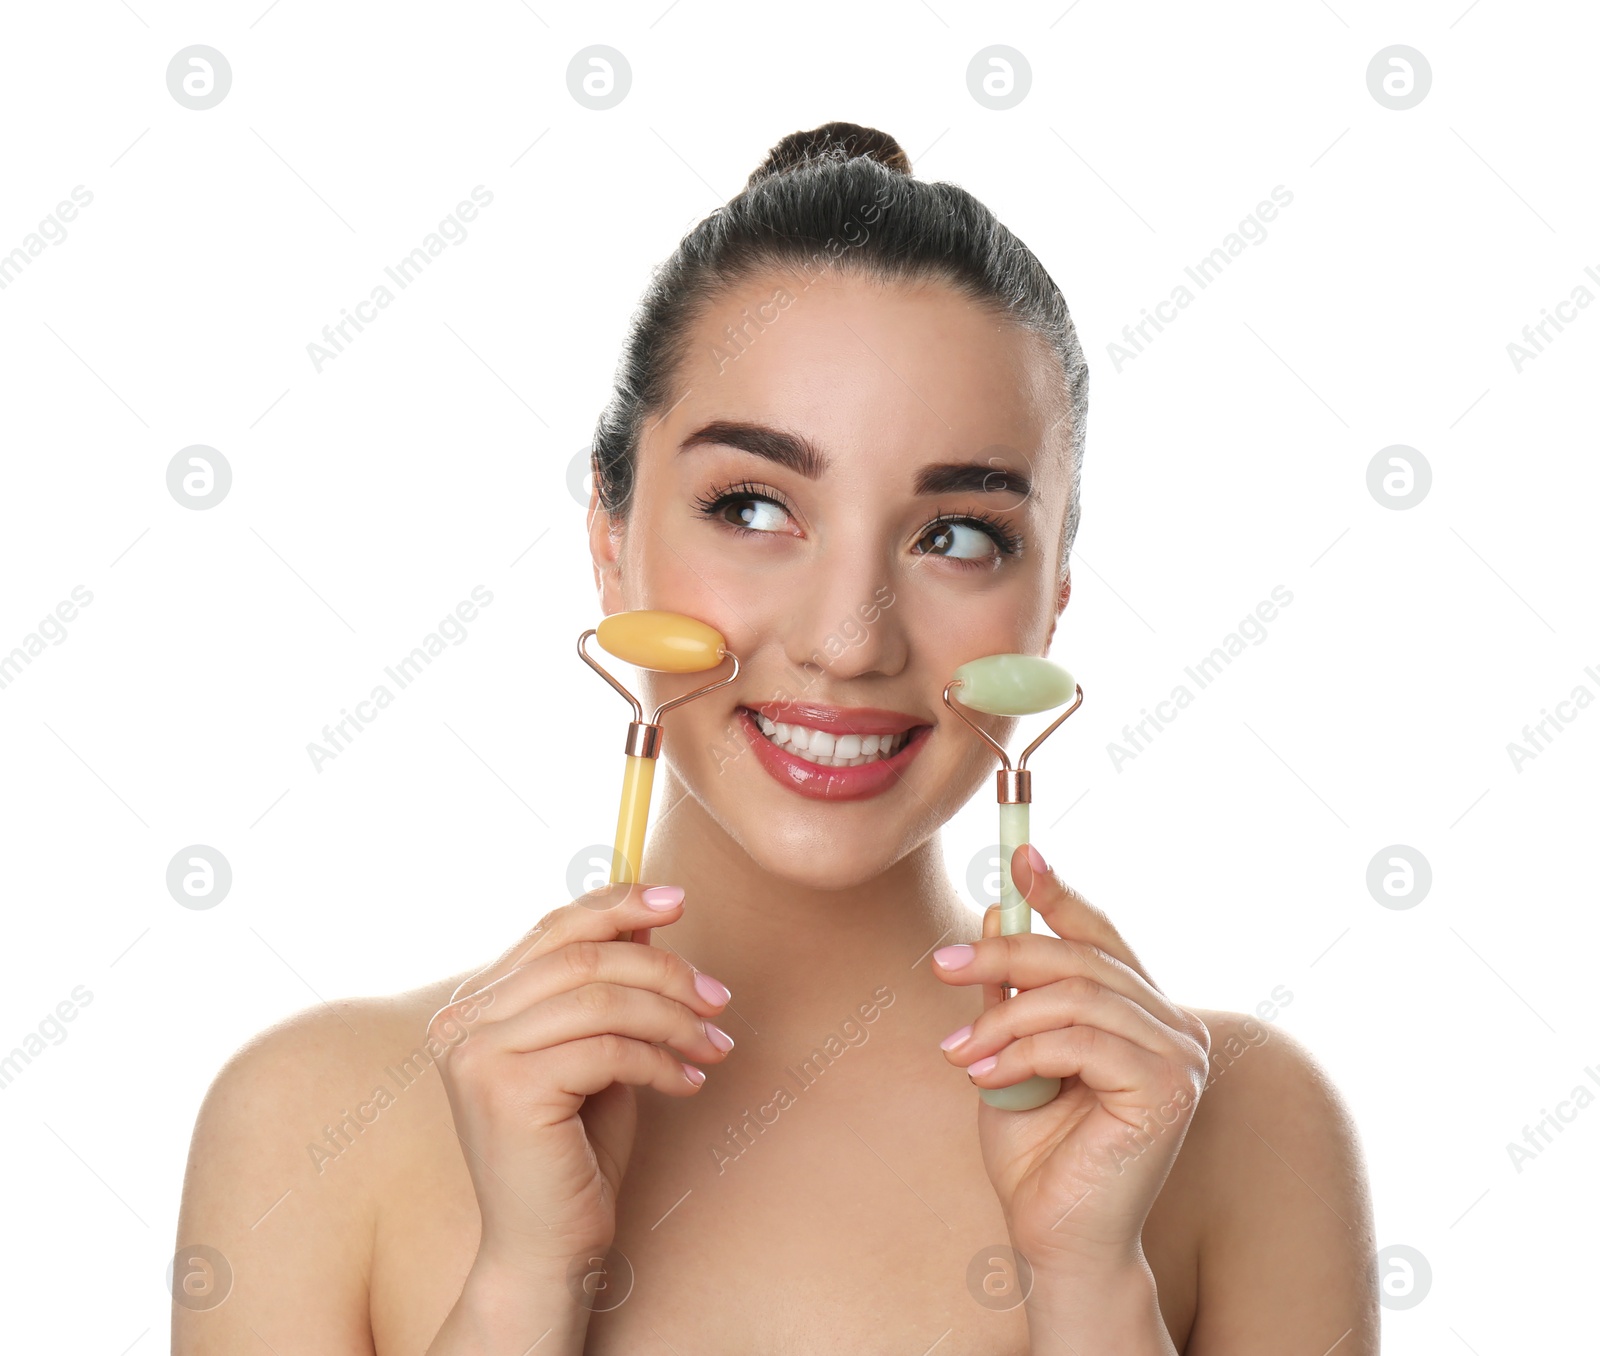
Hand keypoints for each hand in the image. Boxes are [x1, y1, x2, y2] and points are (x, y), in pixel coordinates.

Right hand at [427, 882, 735, 1273]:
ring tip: (713, 1044)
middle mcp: (463, 1022)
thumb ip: (608, 987)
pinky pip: (609, 1049)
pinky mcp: (508, 1090)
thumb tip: (648, 917)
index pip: (553, 928)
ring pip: (603, 999)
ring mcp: (478, 1055)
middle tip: (718, 997)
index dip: (618, 905)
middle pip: (583, 956)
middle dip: (664, 969)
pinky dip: (660, 1061)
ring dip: (674, 1017)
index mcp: (475, 1004)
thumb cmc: (574, 1151)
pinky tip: (686, 1084)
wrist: (545, 1250)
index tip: (677, 900)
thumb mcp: (596, 1050)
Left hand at [930, 845, 1210, 1273]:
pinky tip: (985, 1076)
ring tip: (958, 1050)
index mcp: (1142, 1014)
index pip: (1102, 936)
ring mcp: (1180, 1057)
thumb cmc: (1036, 1152)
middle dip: (1004, 954)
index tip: (1018, 857)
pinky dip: (1023, 1051)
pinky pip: (1081, 1040)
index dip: (1060, 893)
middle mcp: (1174, 1028)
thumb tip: (998, 912)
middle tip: (942, 964)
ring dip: (1002, 1018)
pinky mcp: (1168, 1090)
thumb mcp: (1010, 1050)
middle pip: (1080, 958)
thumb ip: (1012, 991)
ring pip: (1076, 996)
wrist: (1053, 1238)